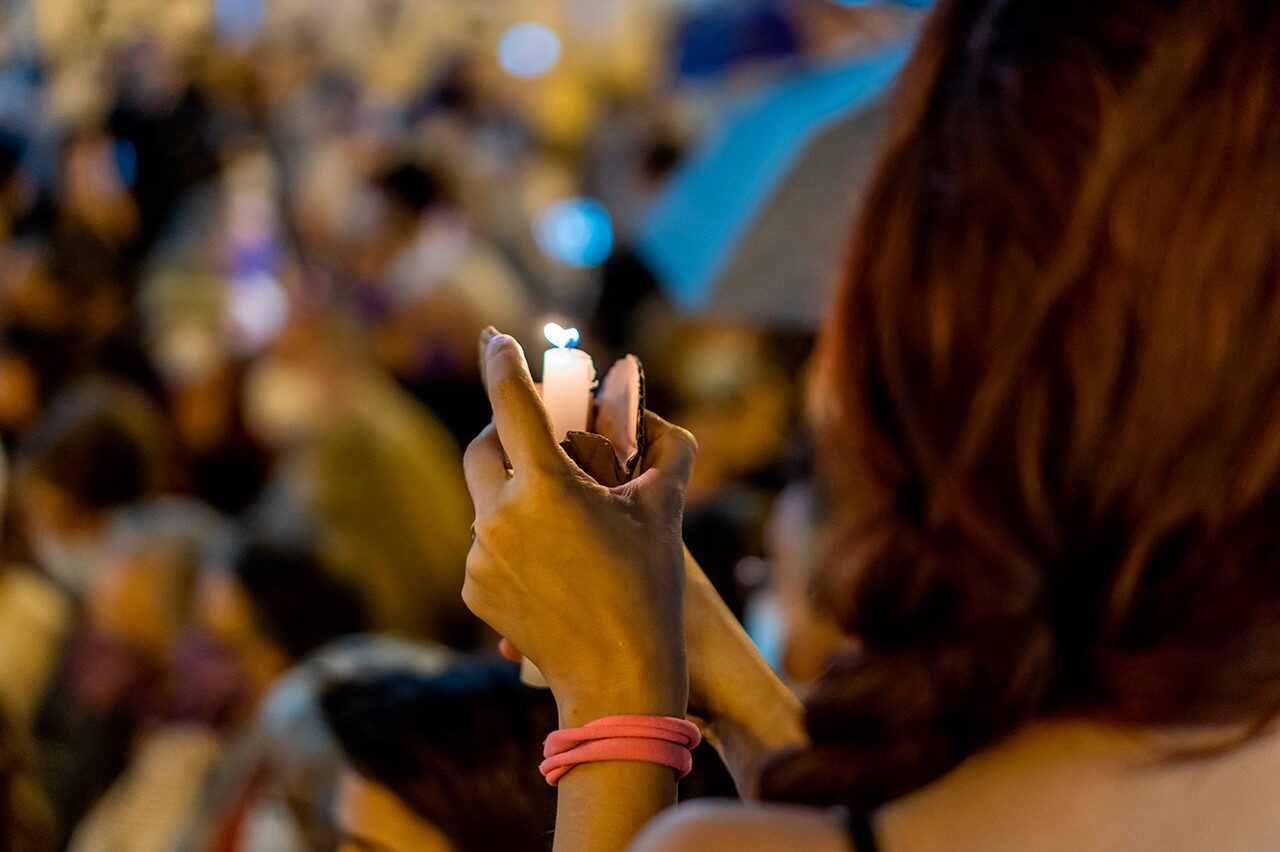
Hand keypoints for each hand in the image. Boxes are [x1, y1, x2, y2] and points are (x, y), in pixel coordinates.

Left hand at [463, 334, 696, 726]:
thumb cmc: (649, 589)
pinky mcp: (474, 590)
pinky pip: (485, 545)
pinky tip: (550, 563)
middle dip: (504, 432)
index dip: (500, 363)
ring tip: (561, 520)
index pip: (512, 404)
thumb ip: (669, 451)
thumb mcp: (666, 512)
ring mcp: (480, 556)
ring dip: (514, 493)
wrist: (619, 678)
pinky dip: (511, 538)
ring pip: (486, 500)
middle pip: (483, 447)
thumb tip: (660, 422)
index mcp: (547, 487)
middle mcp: (501, 516)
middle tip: (536, 438)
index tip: (494, 339)